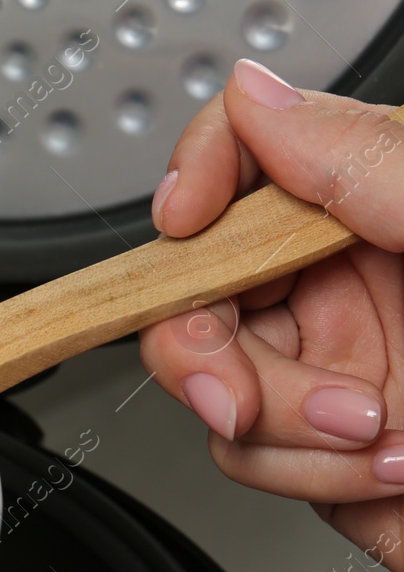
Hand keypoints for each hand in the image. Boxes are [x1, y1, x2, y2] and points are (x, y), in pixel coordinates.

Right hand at [139, 59, 403, 571]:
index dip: (200, 179)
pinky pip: (249, 454)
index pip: (253, 157)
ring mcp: (327, 367)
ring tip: (382, 433)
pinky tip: (387, 468)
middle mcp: (347, 281)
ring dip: (285, 425)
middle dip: (204, 349)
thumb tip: (261, 99)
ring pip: (211, 377)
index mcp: (383, 205)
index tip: (187, 223)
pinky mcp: (320, 449)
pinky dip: (310, 472)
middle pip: (199, 283)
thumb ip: (371, 161)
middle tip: (237, 391)